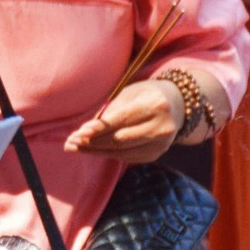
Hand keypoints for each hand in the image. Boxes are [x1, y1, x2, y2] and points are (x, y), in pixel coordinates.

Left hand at [64, 79, 182, 164]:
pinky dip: (109, 153)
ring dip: (96, 151)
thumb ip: (110, 110)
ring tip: (76, 147)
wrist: (178, 105)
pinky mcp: (156, 154)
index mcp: (156, 105)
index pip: (122, 120)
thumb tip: (85, 131)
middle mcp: (162, 127)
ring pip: (122, 152)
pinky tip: (94, 149)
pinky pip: (127, 156)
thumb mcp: (130, 93)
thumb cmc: (147, 94)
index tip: (79, 132)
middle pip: (120, 139)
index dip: (99, 128)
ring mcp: (161, 144)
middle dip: (93, 142)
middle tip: (71, 142)